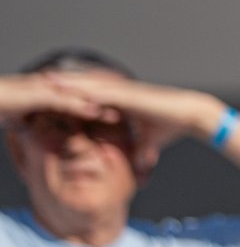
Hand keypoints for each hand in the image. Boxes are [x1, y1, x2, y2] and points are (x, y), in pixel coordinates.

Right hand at [0, 72, 114, 124]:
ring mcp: (44, 89)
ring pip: (77, 96)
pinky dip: (80, 106)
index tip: (120, 110)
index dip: (100, 103)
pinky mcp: (35, 94)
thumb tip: (39, 132)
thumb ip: (33, 122)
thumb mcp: (19, 117)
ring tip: (119, 114)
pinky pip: (62, 101)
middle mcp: (50, 87)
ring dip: (99, 104)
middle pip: (84, 94)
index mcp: (49, 91)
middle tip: (128, 110)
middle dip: (105, 101)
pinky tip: (95, 113)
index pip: (79, 96)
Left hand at [39, 73, 222, 174]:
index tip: (54, 89)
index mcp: (123, 99)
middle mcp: (121, 92)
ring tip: (48, 80)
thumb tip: (140, 168)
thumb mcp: (150, 141)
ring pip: (91, 85)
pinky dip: (87, 92)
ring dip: (69, 83)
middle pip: (87, 85)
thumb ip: (141, 150)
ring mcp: (126, 92)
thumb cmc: (174, 125)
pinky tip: (72, 91)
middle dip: (65, 82)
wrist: (192, 115)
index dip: (73, 90)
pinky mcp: (131, 96)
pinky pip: (104, 94)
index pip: (92, 92)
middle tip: (40, 78)